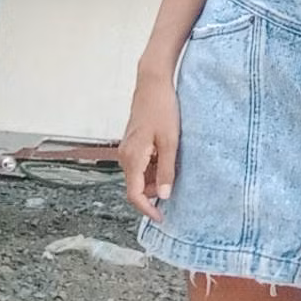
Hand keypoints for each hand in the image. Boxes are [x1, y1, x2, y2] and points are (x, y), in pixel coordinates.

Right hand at [118, 71, 179, 222]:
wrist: (153, 83)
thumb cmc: (162, 108)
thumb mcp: (170, 141)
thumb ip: (166, 169)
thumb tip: (163, 195)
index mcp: (132, 158)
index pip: (134, 194)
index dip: (147, 209)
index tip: (161, 217)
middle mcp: (125, 156)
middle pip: (136, 186)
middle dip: (153, 193)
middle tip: (175, 190)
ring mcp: (127, 148)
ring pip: (139, 175)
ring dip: (154, 178)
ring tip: (174, 170)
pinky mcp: (132, 142)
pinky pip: (141, 163)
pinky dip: (153, 167)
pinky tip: (168, 158)